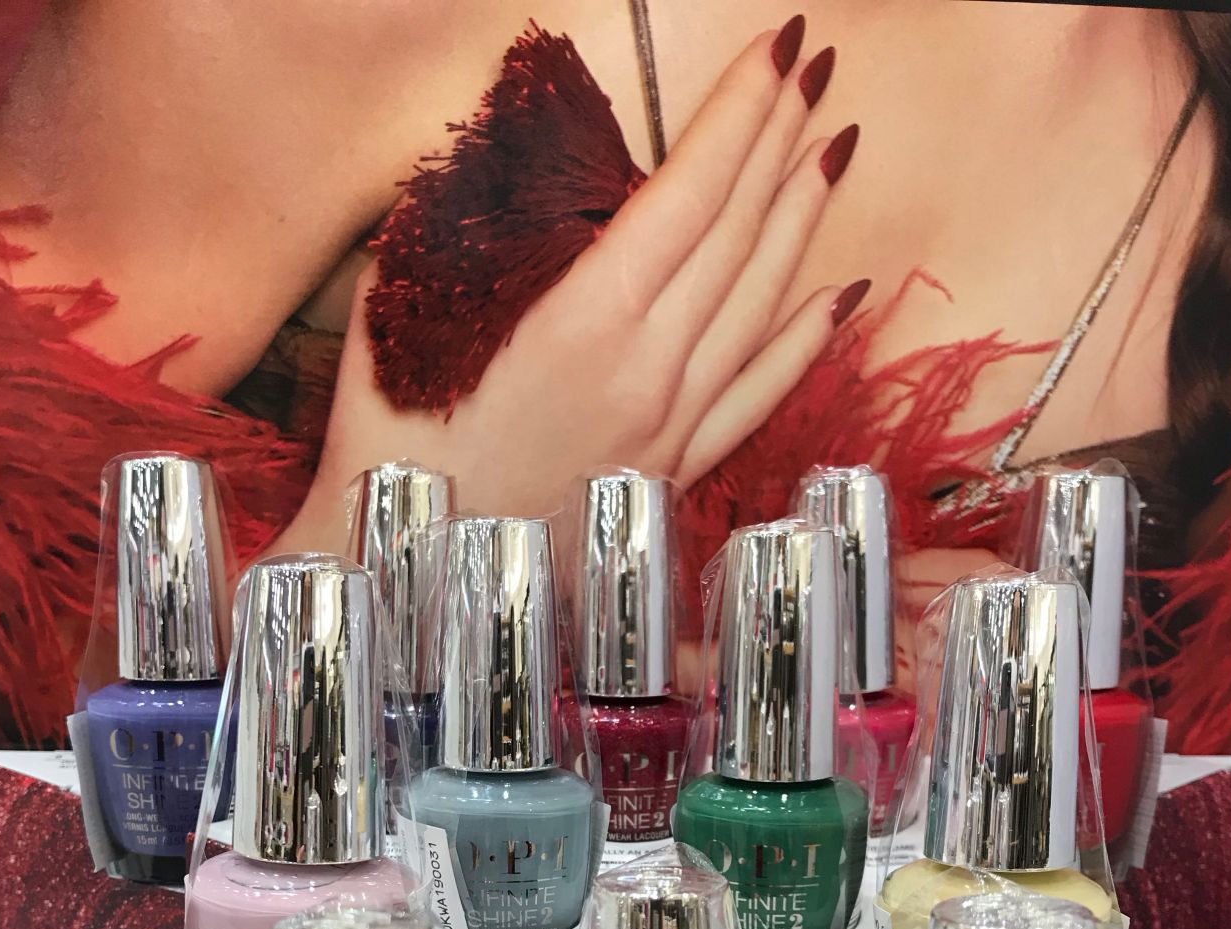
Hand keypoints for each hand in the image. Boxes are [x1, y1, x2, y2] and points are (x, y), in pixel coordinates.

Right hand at [280, 20, 864, 546]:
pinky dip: (806, 340)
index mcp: (584, 322)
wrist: (401, 574)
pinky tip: (840, 293)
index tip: (780, 50)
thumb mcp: (409, 310)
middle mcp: (647, 372)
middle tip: (818, 70)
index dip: (742, 113)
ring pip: (761, 306)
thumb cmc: (390, 445)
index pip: (689, 192)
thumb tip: (514, 154)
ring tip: (832, 147)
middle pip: (737, 236)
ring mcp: (670, 427)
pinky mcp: (672, 473)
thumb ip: (470, 224)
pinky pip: (760, 397)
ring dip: (803, 220)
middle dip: (782, 141)